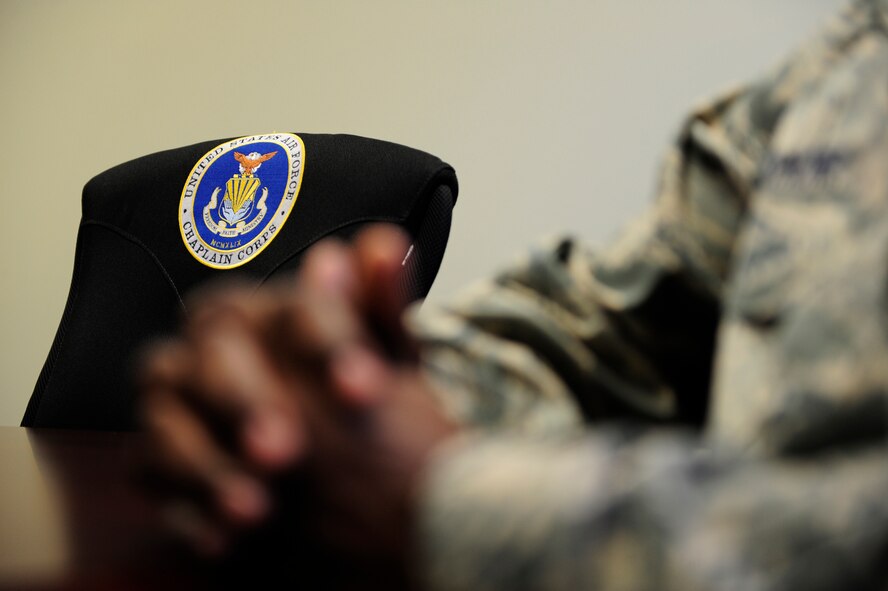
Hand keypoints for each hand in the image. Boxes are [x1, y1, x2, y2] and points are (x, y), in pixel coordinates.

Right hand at [139, 226, 456, 582]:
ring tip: (256, 509)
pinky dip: (188, 508)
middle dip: (248, 400)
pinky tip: (229, 538)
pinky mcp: (160, 457)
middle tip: (286, 451)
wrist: (336, 469)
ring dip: (207, 464)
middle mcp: (217, 344)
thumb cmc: (358, 399)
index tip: (363, 390)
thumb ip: (382, 309)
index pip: (290, 306)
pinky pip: (152, 475)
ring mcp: (178, 399)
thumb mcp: (386, 362)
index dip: (326, 342)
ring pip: (165, 413)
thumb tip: (384, 248)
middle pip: (212, 349)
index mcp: (276, 311)